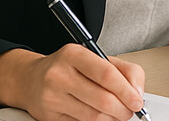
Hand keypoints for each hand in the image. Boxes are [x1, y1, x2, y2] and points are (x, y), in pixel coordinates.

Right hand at [0, 45, 145, 120]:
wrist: (31, 79)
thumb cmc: (68, 67)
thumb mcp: (95, 58)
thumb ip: (123, 70)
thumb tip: (137, 92)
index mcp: (73, 54)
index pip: (106, 73)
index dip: (126, 90)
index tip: (137, 101)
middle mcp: (59, 74)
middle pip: (102, 99)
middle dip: (123, 109)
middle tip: (130, 110)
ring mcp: (52, 96)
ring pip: (93, 116)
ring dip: (111, 118)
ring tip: (116, 112)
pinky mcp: (49, 116)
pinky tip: (98, 115)